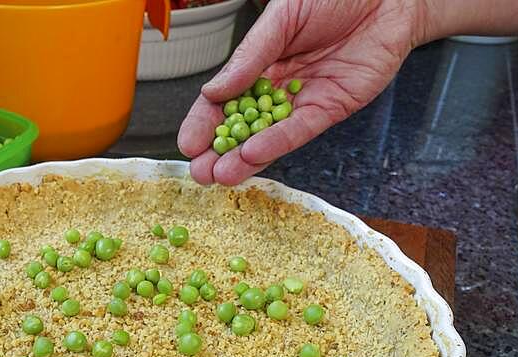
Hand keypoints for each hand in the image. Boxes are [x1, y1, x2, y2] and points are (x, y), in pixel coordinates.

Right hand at [178, 0, 427, 184]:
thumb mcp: (282, 18)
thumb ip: (250, 56)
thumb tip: (213, 92)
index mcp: (259, 63)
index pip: (224, 99)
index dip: (204, 122)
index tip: (187, 144)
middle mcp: (277, 87)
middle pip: (242, 126)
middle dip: (219, 151)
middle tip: (199, 173)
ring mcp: (302, 101)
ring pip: (267, 136)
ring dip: (242, 159)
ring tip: (219, 176)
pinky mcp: (330, 109)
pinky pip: (299, 131)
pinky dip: (276, 144)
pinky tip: (252, 155)